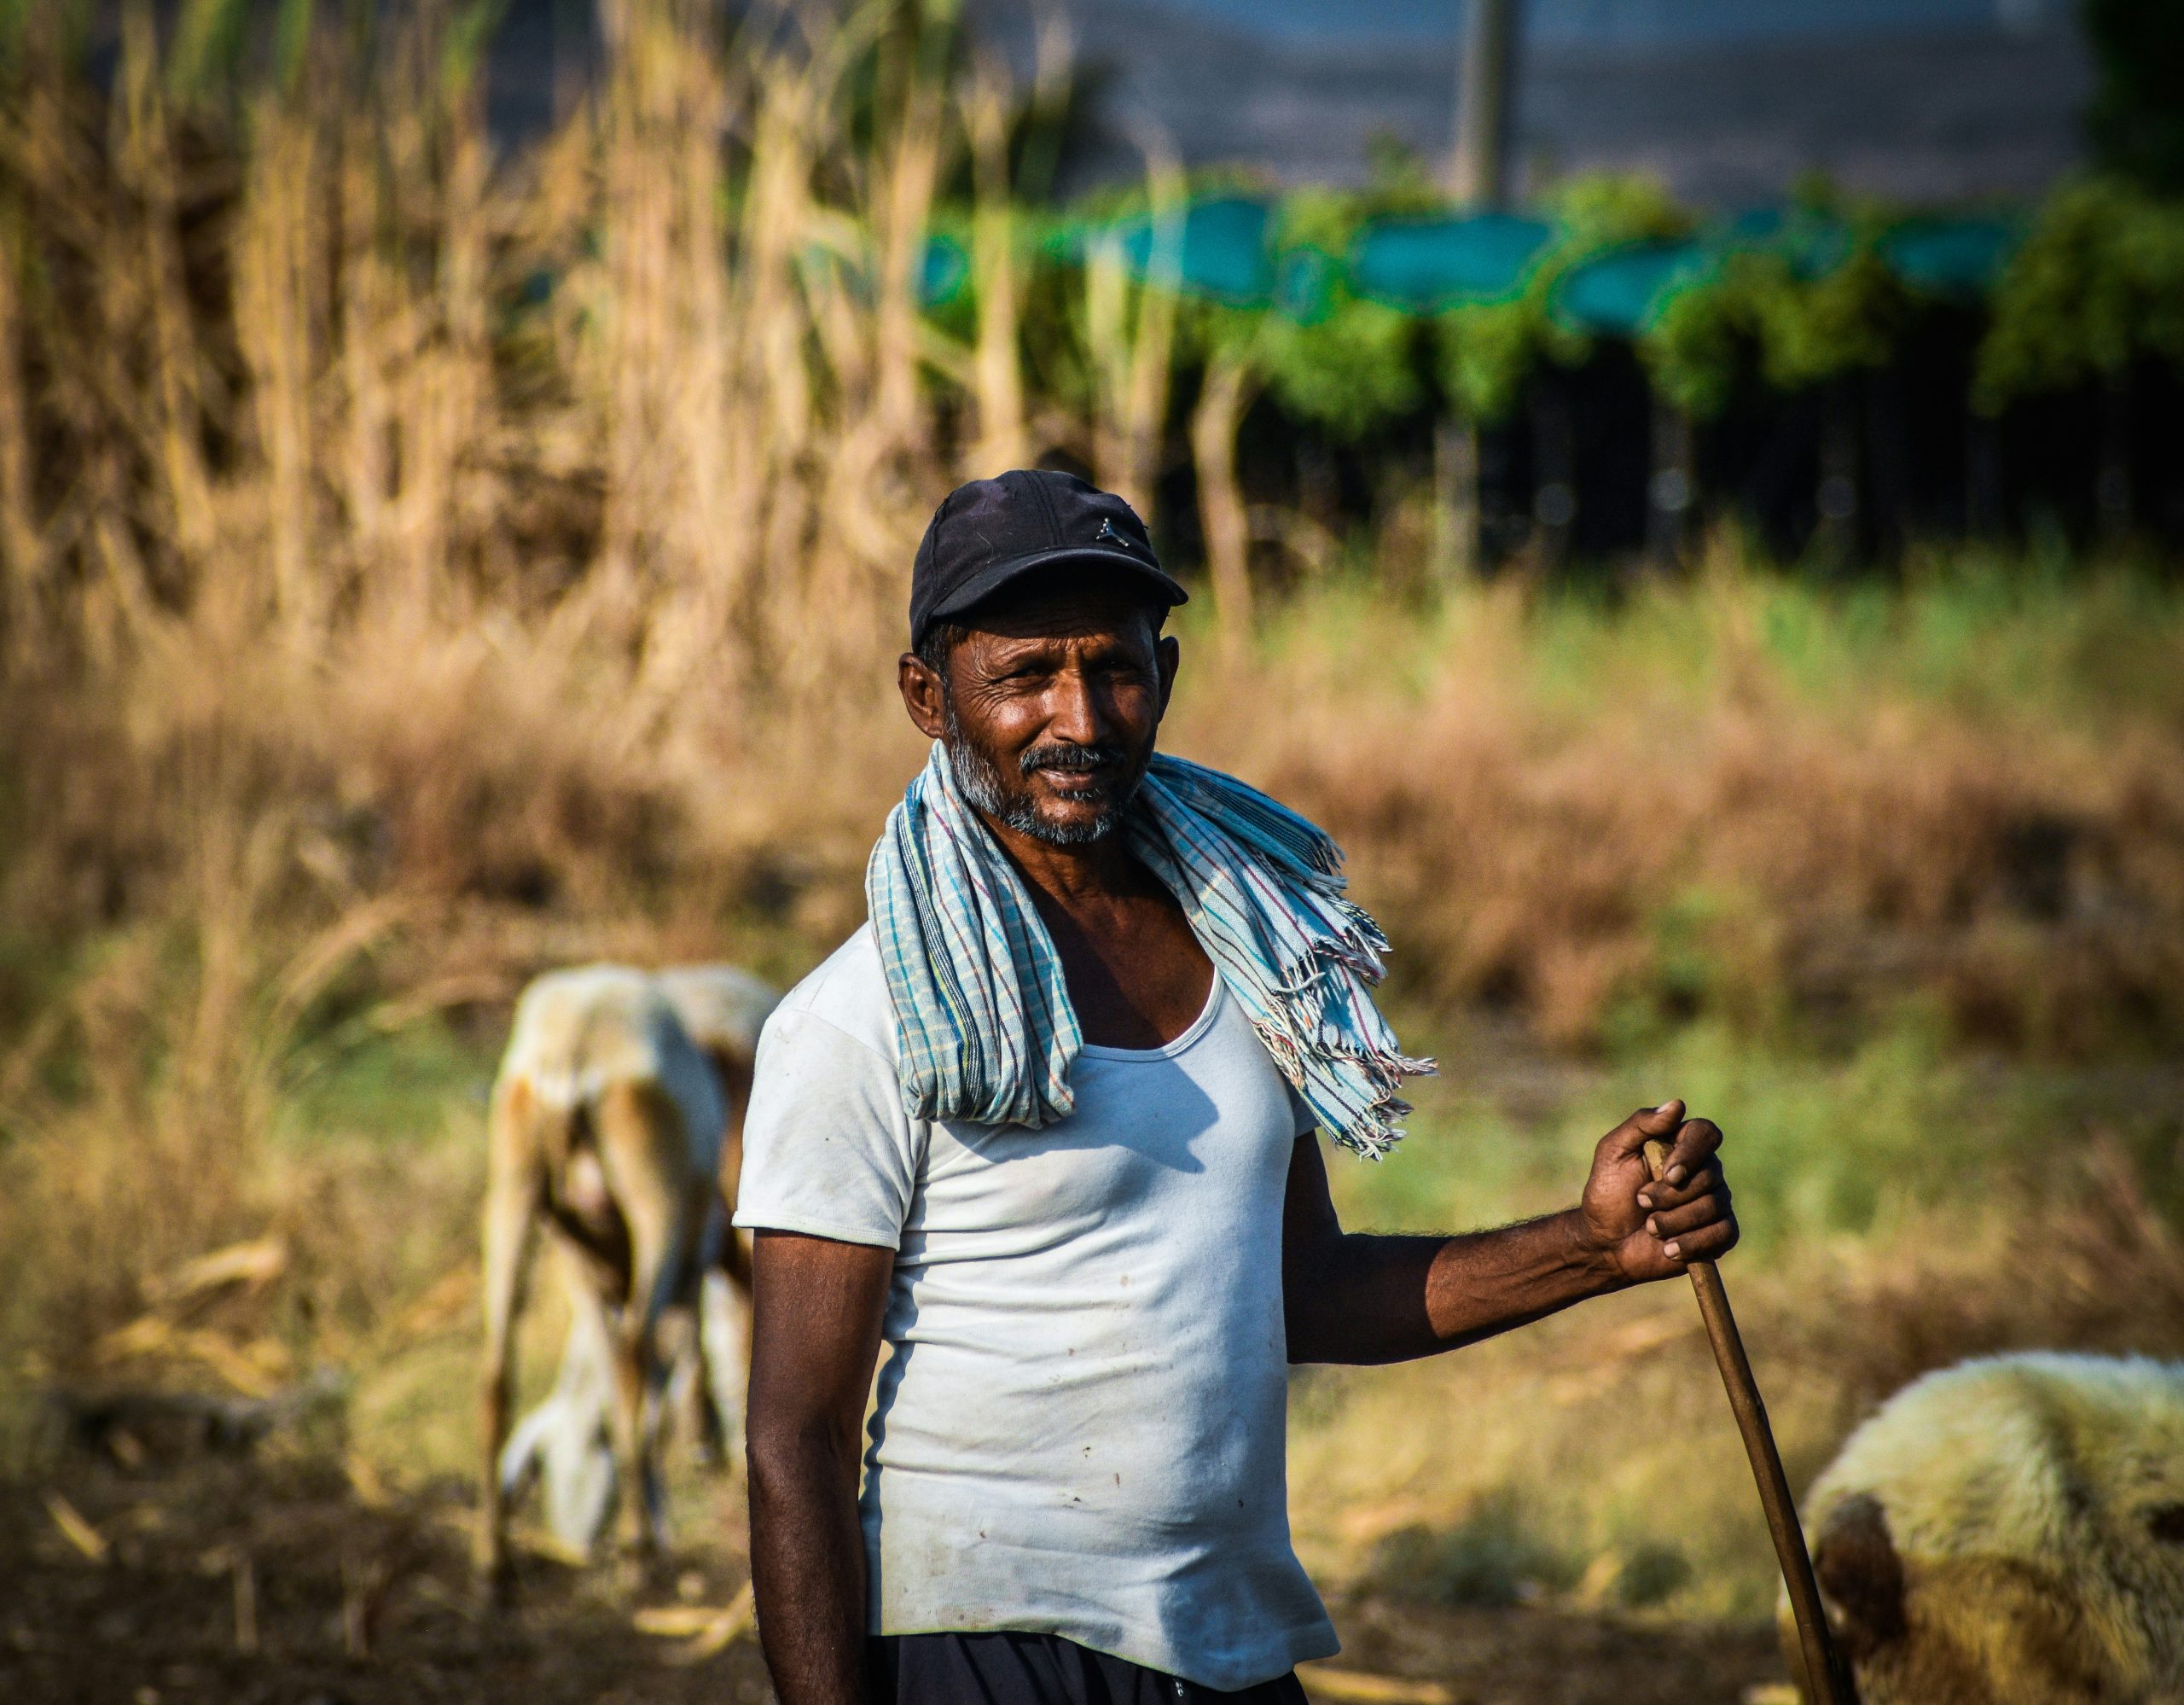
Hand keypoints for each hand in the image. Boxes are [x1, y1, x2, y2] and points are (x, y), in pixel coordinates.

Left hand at [1579, 1099, 1737, 1284]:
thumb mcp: (1613, 1152)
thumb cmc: (1608, 1192)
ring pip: (1714, 1207)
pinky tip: (1668, 1249)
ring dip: (1674, 1221)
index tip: (1668, 1174)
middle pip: (1711, 1175)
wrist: (1606, 1241)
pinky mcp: (1719, 1234)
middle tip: (1641, 1202)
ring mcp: (1715, 1202)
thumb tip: (1678, 1105)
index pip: (1707, 1134)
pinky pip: (1724, 1233)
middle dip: (1670, 1195)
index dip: (1692, 1153)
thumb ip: (1641, 1124)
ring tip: (1650, 1227)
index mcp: (1681, 1145)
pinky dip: (1693, 1243)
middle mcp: (1704, 1170)